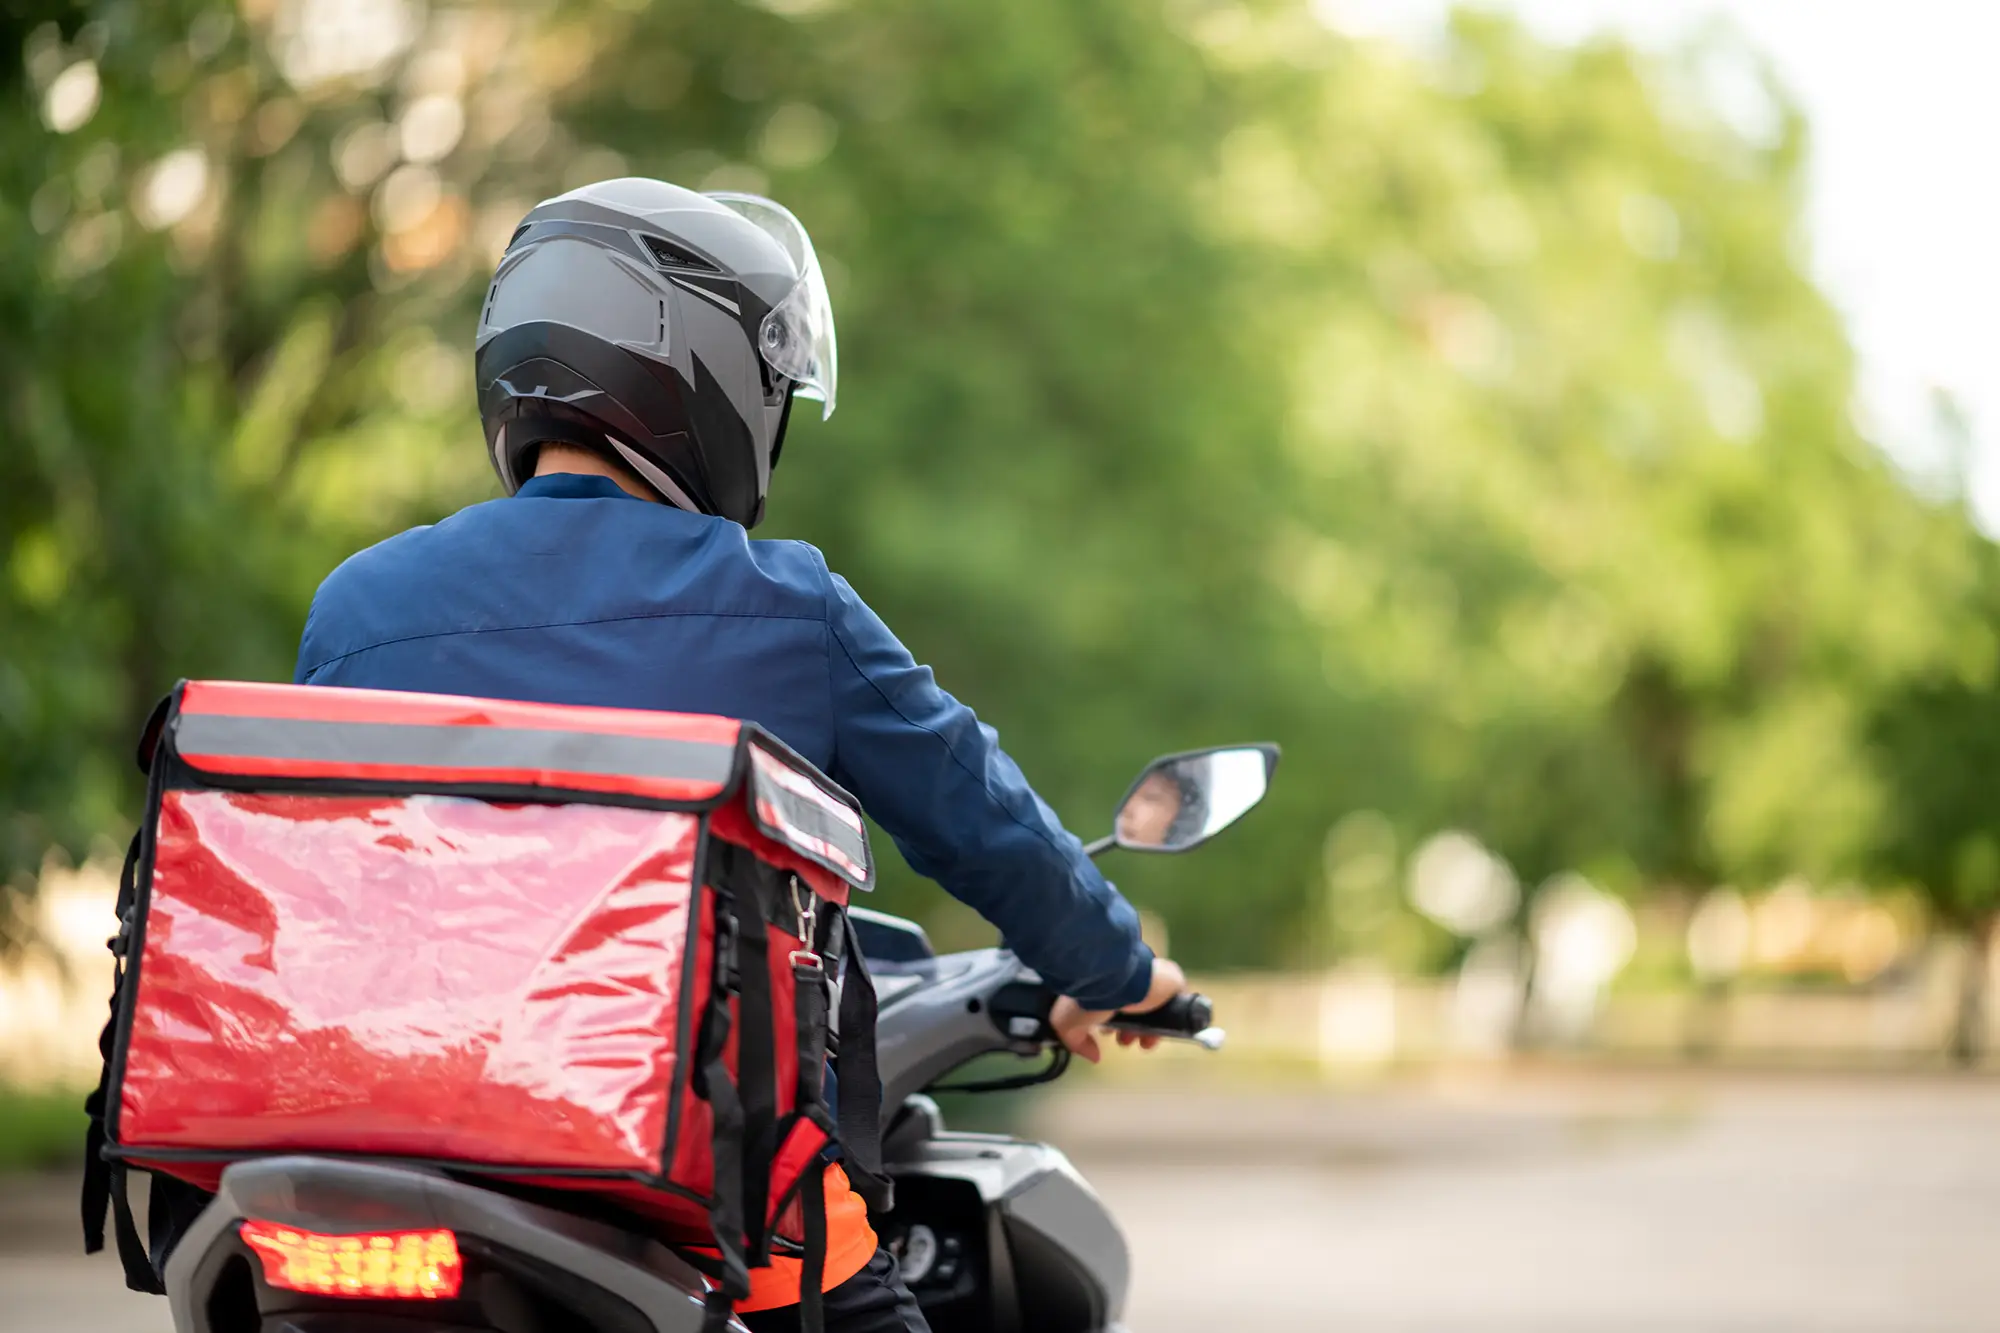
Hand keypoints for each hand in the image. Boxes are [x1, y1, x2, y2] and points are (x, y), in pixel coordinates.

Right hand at [1049, 957, 1187, 1063]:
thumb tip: (1094, 1056)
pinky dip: (1173, 1017)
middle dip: (1133, 1031)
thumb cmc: (1086, 994)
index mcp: (1107, 987)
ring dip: (1152, 1030)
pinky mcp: (1171, 980)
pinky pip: (1178, 1001)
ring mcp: (1151, 980)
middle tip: (1127, 1040)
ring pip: (1158, 1010)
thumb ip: (1076, 1042)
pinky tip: (1165, 1030)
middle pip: (1139, 1012)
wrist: (1110, 976)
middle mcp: (1129, 982)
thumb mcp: (1068, 1022)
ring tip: (1144, 1041)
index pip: (1117, 1008)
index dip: (1116, 1027)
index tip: (1111, 1036)